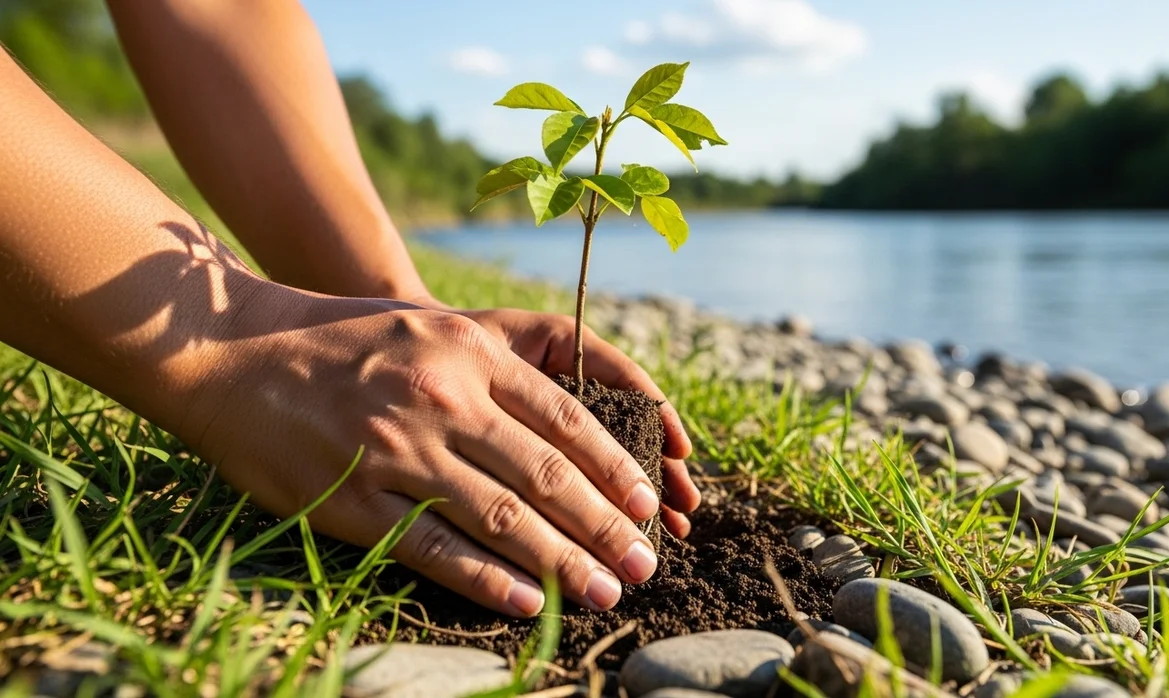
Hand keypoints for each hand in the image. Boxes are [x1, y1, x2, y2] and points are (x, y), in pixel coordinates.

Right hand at [183, 289, 675, 616]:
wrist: (231, 351)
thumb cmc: (343, 338)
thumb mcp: (428, 324)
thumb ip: (496, 362)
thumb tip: (567, 420)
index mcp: (468, 351)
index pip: (565, 417)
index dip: (615, 467)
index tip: (649, 503)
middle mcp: (440, 397)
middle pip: (545, 473)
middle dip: (605, 525)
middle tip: (645, 562)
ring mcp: (395, 450)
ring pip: (499, 517)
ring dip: (562, 561)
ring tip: (605, 591)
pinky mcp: (352, 499)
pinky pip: (433, 549)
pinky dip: (487, 580)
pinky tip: (529, 602)